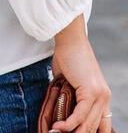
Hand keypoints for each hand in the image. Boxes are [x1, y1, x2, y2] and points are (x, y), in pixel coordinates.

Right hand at [50, 16, 111, 132]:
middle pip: (94, 127)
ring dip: (71, 132)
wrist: (70, 40)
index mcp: (102, 95)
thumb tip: (62, 110)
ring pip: (87, 124)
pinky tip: (58, 127)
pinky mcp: (91, 92)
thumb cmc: (68, 56)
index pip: (103, 124)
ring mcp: (99, 95)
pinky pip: (80, 115)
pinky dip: (68, 124)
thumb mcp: (72, 81)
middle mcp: (104, 97)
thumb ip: (72, 97)